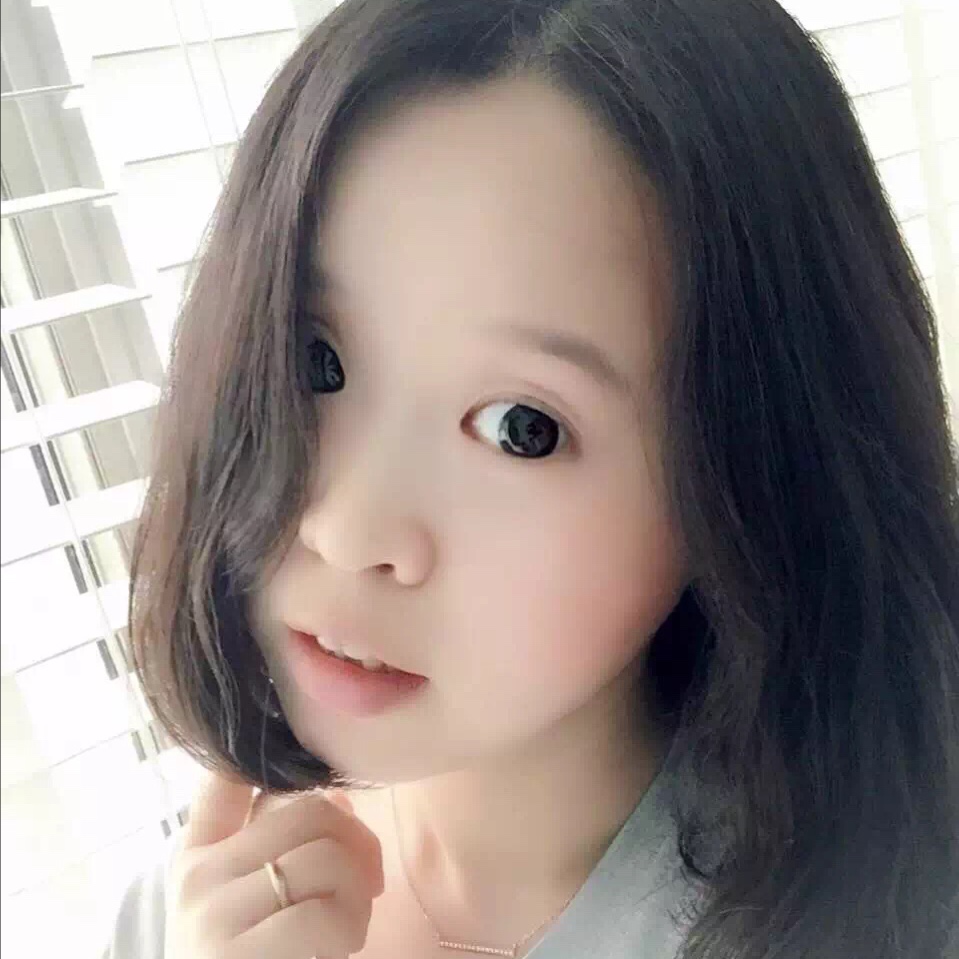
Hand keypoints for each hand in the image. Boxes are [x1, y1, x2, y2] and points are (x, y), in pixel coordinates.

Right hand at [168, 771, 383, 958]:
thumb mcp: (248, 904)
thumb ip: (279, 846)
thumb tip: (341, 795)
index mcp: (196, 856)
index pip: (225, 775)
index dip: (276, 758)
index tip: (317, 771)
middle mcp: (196, 877)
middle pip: (309, 810)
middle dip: (356, 842)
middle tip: (366, 881)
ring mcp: (212, 917)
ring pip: (324, 855)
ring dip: (359, 889)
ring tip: (350, 921)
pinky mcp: (238, 957)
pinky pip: (324, 912)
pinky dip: (350, 927)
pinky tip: (339, 947)